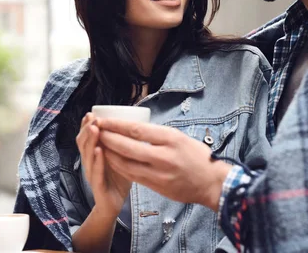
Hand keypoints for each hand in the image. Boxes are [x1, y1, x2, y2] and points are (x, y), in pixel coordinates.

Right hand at [76, 113, 130, 217]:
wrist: (113, 205)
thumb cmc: (118, 179)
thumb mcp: (119, 157)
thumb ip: (121, 142)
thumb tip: (133, 122)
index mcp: (93, 155)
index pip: (86, 137)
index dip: (86, 125)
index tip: (91, 113)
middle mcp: (89, 163)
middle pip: (83, 144)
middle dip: (87, 129)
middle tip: (94, 119)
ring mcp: (92, 174)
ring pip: (87, 156)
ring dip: (91, 141)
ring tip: (95, 129)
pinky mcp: (97, 186)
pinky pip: (95, 173)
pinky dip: (97, 162)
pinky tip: (99, 151)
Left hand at [96, 118, 231, 211]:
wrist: (212, 183)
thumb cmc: (197, 156)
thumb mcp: (179, 137)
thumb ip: (157, 134)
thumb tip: (133, 128)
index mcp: (170, 138)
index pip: (136, 130)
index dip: (116, 125)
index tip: (102, 120)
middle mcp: (164, 155)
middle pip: (127, 146)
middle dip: (107, 138)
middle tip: (95, 131)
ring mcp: (160, 173)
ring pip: (126, 163)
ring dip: (109, 153)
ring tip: (97, 145)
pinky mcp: (157, 186)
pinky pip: (132, 175)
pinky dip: (119, 167)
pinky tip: (110, 161)